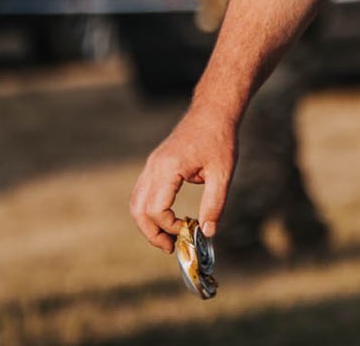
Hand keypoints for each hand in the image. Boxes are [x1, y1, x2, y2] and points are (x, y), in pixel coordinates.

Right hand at [129, 105, 238, 252]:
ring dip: (148, 224)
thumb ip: (214, 204)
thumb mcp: (223, 173)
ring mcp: (151, 164)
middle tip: (171, 247)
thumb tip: (208, 232)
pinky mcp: (155, 164)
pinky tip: (168, 219)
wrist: (212, 111)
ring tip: (167, 238)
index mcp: (169, 168)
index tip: (188, 229)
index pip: (156, 209)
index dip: (169, 226)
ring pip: (136, 202)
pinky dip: (149, 210)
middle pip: (139, 209)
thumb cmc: (219, 139)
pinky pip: (143, 192)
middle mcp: (154, 166)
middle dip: (152, 233)